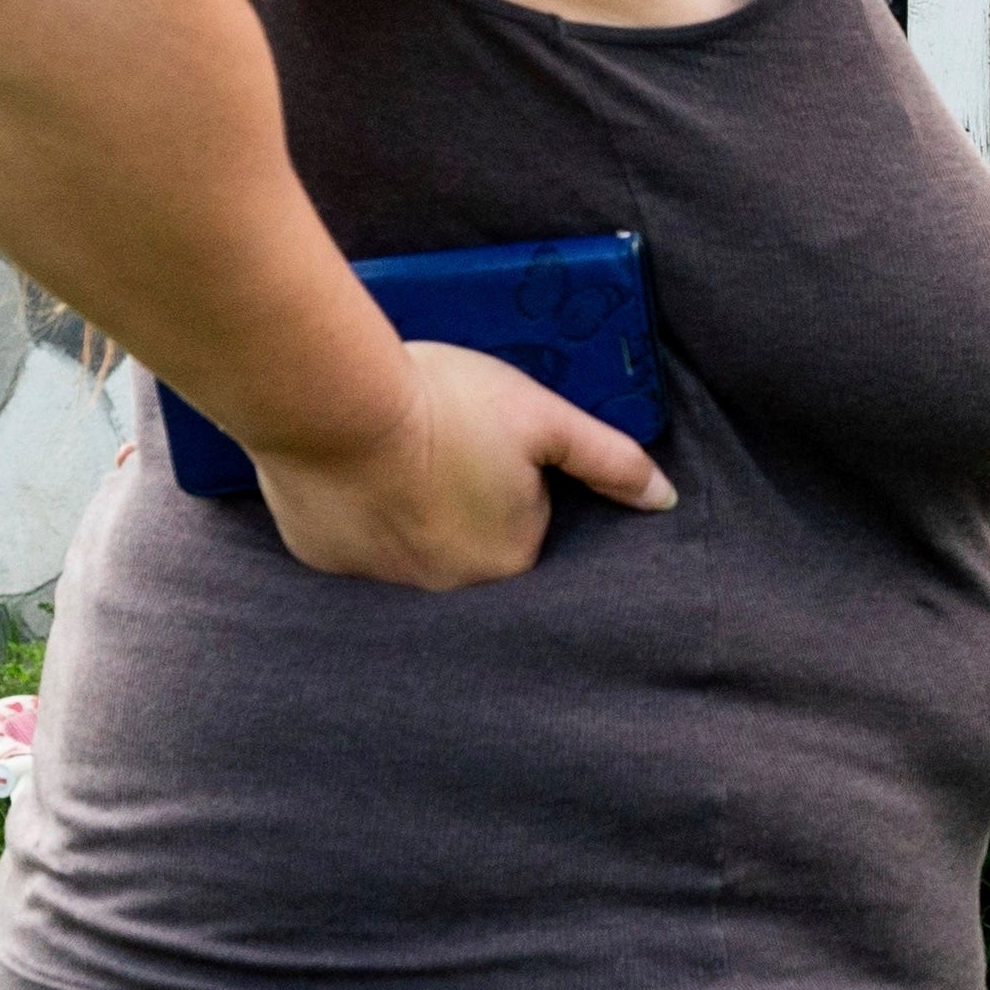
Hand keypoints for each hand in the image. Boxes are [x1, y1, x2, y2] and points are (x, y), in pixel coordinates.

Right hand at [245, 339, 675, 586]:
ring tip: (395, 453)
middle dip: (461, 497)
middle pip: (468, 538)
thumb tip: (664, 499)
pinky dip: (357, 510)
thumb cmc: (448, 406)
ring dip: (409, 506)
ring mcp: (380, 579)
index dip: (513, 475)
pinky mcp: (324, 559)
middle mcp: (448, 588)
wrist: (332, 402)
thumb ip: (609, 461)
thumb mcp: (543, 417)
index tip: (489, 441)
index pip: (527, 521)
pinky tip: (352, 471)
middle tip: (442, 442)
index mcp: (508, 559)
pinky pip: (353, 539)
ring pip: (408, 542)